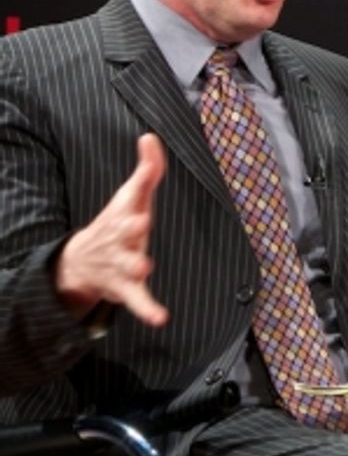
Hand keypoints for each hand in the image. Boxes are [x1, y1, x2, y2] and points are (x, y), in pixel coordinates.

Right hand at [54, 133, 167, 326]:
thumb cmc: (116, 223)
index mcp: (124, 213)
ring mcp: (122, 263)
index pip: (133, 193)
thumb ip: (147, 170)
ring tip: (144, 269)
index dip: (142, 180)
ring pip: (128, 266)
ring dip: (135, 267)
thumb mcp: (130, 197)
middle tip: (141, 223)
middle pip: (126, 231)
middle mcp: (121, 238)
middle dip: (132, 227)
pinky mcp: (126, 288)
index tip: (149, 165)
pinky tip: (159, 318)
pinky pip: (137, 300)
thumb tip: (151, 137)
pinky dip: (147, 309)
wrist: (81, 262)